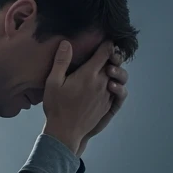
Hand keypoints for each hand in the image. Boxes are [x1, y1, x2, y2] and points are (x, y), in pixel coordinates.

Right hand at [41, 40, 114, 155]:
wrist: (65, 132)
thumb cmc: (56, 106)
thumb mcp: (53, 82)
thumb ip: (61, 62)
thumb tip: (66, 43)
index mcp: (89, 75)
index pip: (105, 52)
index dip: (107, 44)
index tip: (106, 41)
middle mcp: (102, 83)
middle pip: (115, 63)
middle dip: (112, 56)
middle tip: (107, 53)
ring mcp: (107, 95)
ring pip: (119, 77)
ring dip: (115, 71)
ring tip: (108, 69)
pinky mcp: (108, 106)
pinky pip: (118, 91)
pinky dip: (116, 84)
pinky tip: (107, 84)